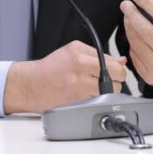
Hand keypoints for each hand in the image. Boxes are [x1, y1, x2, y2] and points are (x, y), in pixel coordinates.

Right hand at [3, 40, 127, 113]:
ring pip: (108, 94)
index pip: (114, 65)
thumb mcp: (74, 51)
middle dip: (115, 81)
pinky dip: (96, 99)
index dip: (119, 69)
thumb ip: (99, 55)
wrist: (32, 84)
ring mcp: (78, 89)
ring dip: (106, 92)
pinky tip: (87, 94)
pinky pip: (97, 101)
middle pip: (115, 81)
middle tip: (107, 80)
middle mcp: (80, 71)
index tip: (116, 71)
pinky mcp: (77, 102)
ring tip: (95, 87)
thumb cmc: (52, 67)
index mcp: (80, 56)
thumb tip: (120, 61)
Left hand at [121, 0, 152, 92]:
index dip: (148, 4)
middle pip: (147, 32)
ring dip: (129, 27)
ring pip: (138, 43)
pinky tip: (131, 31)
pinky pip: (134, 55)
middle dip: (133, 15)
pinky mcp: (149, 76)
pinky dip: (131, 42)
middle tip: (125, 3)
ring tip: (127, 14)